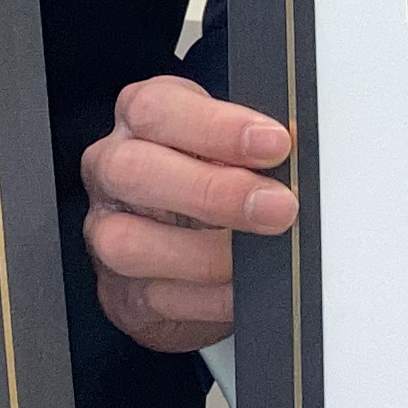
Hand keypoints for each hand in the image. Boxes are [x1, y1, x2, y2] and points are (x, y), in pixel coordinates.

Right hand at [81, 74, 297, 353]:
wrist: (178, 253)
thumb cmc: (207, 180)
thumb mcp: (226, 145)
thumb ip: (250, 145)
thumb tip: (301, 158)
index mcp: (139, 119)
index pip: (158, 110)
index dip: (218, 127)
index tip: (276, 144)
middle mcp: (111, 170)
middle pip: (135, 171)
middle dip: (213, 191)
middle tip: (279, 207)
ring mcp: (106, 233)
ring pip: (128, 243)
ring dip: (206, 253)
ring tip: (260, 257)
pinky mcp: (121, 292)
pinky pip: (156, 297)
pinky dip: (208, 297)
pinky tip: (243, 289)